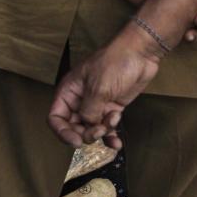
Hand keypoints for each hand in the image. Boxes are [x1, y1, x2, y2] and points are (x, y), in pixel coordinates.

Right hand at [48, 23, 162, 149]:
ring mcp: (96, 104)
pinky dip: (111, 136)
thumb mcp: (98, 88)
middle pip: (73, 126)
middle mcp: (79, 99)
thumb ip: (89, 111)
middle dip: (86, 133)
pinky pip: (106, 126)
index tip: (76, 141)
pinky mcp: (111, 107)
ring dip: (101, 133)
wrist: (140, 53)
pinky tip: (117, 143)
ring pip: (91, 129)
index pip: (56, 117)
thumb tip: (88, 126)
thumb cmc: (115, 61)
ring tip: (112, 122)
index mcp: (69, 91)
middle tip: (99, 131)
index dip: (62, 132)